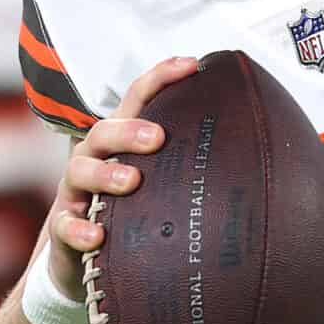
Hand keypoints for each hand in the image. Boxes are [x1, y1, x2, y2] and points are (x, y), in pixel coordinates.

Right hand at [46, 56, 201, 296]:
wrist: (86, 258)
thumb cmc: (133, 210)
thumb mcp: (161, 182)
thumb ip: (191, 165)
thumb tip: (258, 158)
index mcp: (121, 141)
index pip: (138, 99)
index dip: (161, 77)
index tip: (192, 65)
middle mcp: (95, 157)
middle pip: (104, 131)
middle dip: (130, 131)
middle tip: (158, 137)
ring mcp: (76, 191)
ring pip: (80, 171)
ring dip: (106, 173)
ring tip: (131, 182)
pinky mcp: (65, 225)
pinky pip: (66, 224)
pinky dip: (80, 229)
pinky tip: (97, 236)